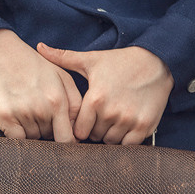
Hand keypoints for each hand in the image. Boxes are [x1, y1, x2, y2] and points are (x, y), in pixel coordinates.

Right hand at [0, 29, 82, 141]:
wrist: (1, 54)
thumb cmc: (34, 66)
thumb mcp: (62, 77)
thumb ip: (75, 104)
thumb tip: (78, 132)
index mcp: (58, 101)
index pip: (67, 139)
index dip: (66, 141)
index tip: (62, 135)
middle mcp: (40, 109)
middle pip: (49, 138)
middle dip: (48, 130)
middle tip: (39, 110)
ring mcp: (22, 113)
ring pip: (33, 138)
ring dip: (32, 129)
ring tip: (26, 107)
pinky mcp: (4, 117)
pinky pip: (16, 139)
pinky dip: (17, 132)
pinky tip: (16, 115)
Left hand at [36, 43, 172, 144]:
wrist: (155, 62)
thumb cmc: (120, 62)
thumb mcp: (91, 59)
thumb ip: (63, 57)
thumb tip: (39, 47)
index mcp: (95, 99)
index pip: (78, 129)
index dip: (80, 125)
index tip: (84, 119)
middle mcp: (111, 112)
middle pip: (94, 137)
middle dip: (94, 130)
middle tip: (99, 118)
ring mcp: (129, 120)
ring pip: (111, 142)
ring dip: (109, 136)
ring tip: (112, 121)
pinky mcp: (145, 126)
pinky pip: (129, 146)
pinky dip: (126, 140)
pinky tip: (125, 126)